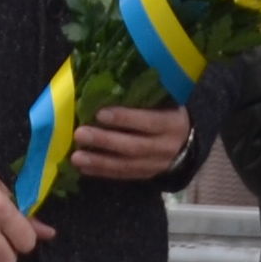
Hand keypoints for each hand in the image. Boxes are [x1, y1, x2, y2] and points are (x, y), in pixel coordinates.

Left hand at [70, 102, 188, 182]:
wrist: (185, 140)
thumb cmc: (166, 112)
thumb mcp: (165, 102)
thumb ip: (143, 97)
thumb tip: (106, 87)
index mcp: (172, 123)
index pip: (149, 122)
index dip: (125, 118)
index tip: (100, 113)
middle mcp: (167, 146)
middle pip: (134, 146)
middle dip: (105, 141)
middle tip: (80, 134)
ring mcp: (157, 164)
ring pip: (126, 165)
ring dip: (99, 161)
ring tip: (76, 157)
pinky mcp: (146, 175)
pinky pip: (123, 175)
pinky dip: (102, 172)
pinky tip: (83, 168)